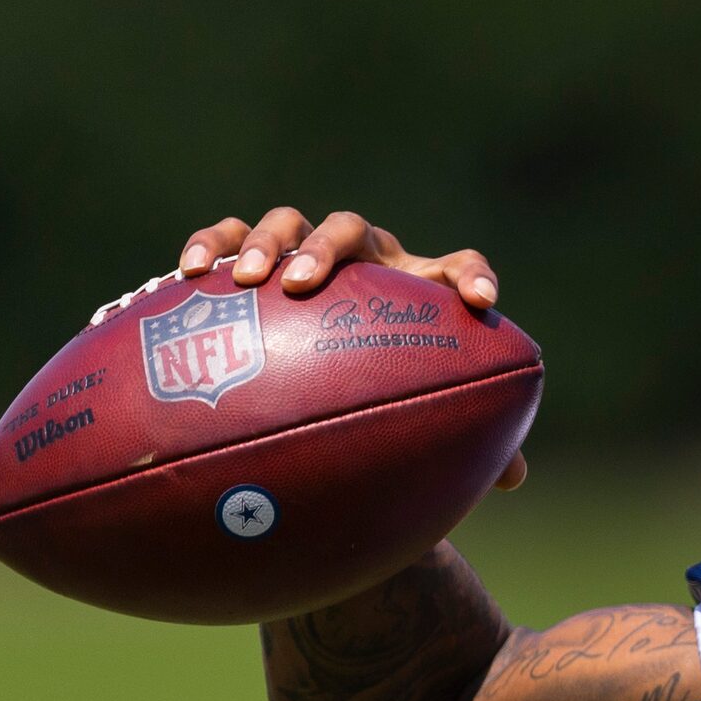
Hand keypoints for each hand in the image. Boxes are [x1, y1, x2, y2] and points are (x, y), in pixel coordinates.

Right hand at [177, 209, 525, 488]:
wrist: (318, 363)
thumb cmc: (379, 388)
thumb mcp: (413, 407)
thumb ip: (460, 431)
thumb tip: (513, 477)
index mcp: (413, 286)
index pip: (456, 267)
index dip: (472, 276)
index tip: (481, 301)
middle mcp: (360, 259)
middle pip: (350, 230)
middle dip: (324, 250)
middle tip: (301, 284)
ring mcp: (301, 252)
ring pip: (284, 223)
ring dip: (264, 244)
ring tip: (242, 279)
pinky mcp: (248, 259)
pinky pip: (225, 239)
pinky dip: (207, 248)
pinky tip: (188, 275)